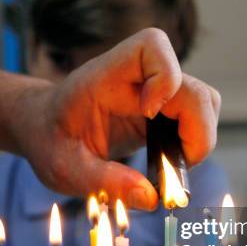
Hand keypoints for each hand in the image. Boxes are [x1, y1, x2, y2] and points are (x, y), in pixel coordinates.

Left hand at [18, 28, 220, 210]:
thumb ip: (102, 181)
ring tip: (171, 168)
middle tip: (175, 168)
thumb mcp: (63, 167)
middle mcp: (137, 78)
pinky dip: (193, 144)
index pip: (152, 46)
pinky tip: (169, 165)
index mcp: (107, 76)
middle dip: (197, 128)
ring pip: (203, 102)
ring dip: (199, 137)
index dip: (165, 78)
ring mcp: (153, 94)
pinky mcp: (162, 112)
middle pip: (191, 85)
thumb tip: (151, 198)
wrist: (43, 129)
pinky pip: (196, 119)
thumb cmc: (48, 139)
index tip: (149, 115)